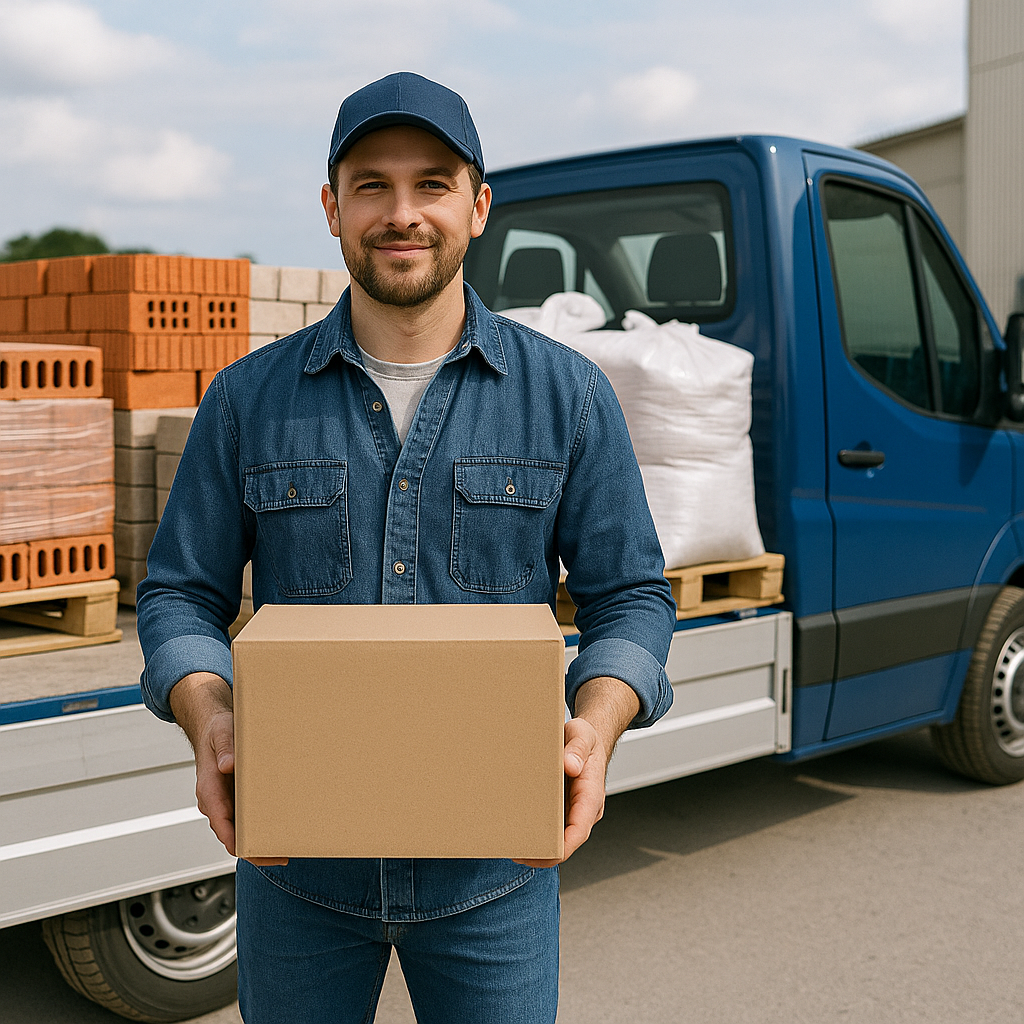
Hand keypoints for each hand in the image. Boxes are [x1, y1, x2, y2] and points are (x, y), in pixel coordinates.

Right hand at [193, 708, 287, 866]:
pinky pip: (244, 818)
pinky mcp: (233, 798)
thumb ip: (225, 749)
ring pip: (238, 830)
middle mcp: (215, 801)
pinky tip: (278, 828)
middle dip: (254, 850)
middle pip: (232, 836)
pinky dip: (258, 827)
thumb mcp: (222, 733)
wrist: (211, 725)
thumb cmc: (216, 730)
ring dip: (257, 841)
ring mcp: (224, 802)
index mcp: (209, 790)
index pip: (221, 825)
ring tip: (283, 848)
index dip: (237, 843)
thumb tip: (227, 766)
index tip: (254, 852)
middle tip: (281, 856)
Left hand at [514, 716, 606, 867]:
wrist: (589, 738)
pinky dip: (538, 832)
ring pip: (559, 838)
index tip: (542, 853)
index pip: (579, 830)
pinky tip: (520, 831)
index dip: (562, 847)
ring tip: (513, 845)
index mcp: (591, 795)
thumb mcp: (582, 734)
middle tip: (516, 852)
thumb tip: (570, 766)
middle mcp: (585, 808)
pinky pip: (553, 826)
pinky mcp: (565, 808)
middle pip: (567, 842)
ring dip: (539, 845)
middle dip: (544, 853)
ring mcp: (574, 810)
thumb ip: (577, 749)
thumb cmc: (587, 739)